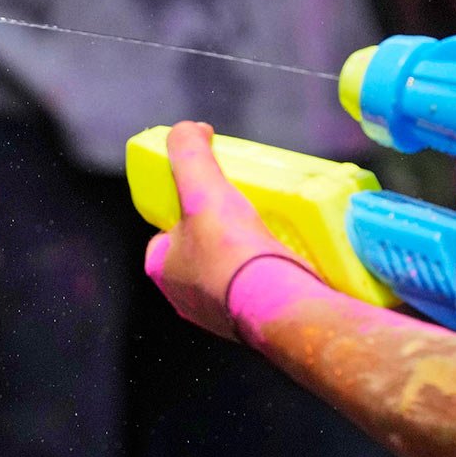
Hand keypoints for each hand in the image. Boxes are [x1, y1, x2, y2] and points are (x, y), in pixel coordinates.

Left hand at [144, 121, 291, 340]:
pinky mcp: (256, 326)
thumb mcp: (202, 189)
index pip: (166, 233)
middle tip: (246, 211)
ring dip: (248, 255)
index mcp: (162, 271)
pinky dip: (272, 276)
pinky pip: (260, 293)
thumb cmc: (233, 250)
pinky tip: (293, 258)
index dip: (184, 212)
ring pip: (231, 274)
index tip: (209, 196)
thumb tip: (186, 130)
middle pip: (200, 252)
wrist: (283, 308)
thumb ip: (189, 155)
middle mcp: (185, 299)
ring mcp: (221, 316)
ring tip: (273, 230)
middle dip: (219, 234)